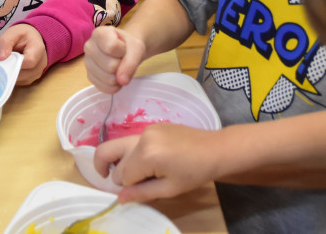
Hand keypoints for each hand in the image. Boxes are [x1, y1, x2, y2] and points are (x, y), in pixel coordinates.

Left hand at [0, 24, 47, 85]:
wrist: (32, 40)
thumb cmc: (23, 36)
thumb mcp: (13, 32)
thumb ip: (5, 42)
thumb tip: (0, 58)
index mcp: (38, 49)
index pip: (29, 61)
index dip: (15, 63)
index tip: (3, 59)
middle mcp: (41, 64)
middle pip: (24, 73)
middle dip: (9, 69)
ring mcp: (37, 73)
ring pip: (20, 79)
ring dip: (10, 74)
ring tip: (5, 64)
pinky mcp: (31, 78)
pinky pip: (20, 82)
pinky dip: (12, 77)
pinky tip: (8, 68)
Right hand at [83, 26, 146, 92]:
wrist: (126, 50)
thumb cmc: (128, 46)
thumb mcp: (136, 48)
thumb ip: (131, 62)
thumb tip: (122, 80)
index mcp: (99, 33)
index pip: (111, 47)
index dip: (123, 51)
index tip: (123, 48)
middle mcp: (89, 47)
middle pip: (110, 66)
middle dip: (122, 65)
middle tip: (121, 58)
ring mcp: (87, 63)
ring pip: (108, 79)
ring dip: (119, 76)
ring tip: (118, 66)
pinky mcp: (90, 77)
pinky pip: (105, 88)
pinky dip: (115, 85)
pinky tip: (115, 76)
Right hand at [94, 123, 219, 202]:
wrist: (215, 150)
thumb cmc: (194, 172)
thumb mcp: (169, 189)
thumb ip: (141, 193)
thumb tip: (119, 198)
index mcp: (146, 154)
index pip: (122, 176)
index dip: (129, 187)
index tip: (142, 189)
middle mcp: (141, 138)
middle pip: (109, 153)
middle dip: (113, 171)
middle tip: (125, 182)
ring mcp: (146, 129)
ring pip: (120, 147)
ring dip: (124, 161)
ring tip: (141, 173)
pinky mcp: (152, 126)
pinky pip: (133, 142)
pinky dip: (135, 154)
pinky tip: (153, 161)